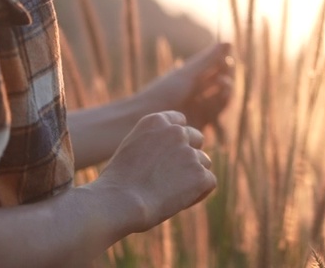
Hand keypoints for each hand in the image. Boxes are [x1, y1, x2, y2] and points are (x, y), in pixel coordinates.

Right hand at [94, 111, 216, 232]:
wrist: (119, 202)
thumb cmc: (115, 184)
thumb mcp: (130, 150)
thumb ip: (152, 144)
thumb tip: (168, 155)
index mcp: (155, 121)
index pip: (179, 121)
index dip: (177, 139)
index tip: (169, 155)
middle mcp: (175, 132)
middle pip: (196, 139)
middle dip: (189, 155)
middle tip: (173, 176)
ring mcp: (190, 152)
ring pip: (204, 162)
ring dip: (193, 176)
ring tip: (169, 193)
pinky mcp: (200, 174)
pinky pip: (209, 182)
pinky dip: (198, 193)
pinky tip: (178, 202)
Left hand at [136, 43, 234, 128]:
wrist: (142, 120)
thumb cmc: (161, 92)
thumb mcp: (186, 75)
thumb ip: (208, 60)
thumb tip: (229, 42)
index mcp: (190, 78)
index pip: (214, 68)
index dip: (223, 63)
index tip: (225, 60)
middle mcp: (195, 92)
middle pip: (219, 83)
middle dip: (226, 78)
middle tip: (224, 77)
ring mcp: (198, 108)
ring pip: (220, 98)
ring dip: (226, 90)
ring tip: (223, 85)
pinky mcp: (200, 124)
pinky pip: (217, 114)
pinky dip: (223, 104)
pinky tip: (222, 97)